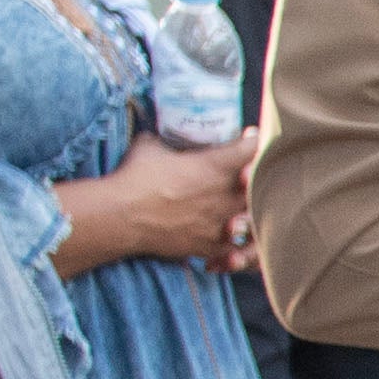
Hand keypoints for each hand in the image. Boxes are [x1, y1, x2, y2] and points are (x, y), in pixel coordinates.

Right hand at [61, 134, 254, 274]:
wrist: (120, 216)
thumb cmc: (134, 177)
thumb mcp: (150, 145)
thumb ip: (166, 139)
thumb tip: (165, 134)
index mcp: (215, 166)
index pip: (250, 149)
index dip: (252, 141)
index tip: (248, 137)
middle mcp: (224, 195)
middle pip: (258, 184)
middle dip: (253, 176)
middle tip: (244, 171)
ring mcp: (219, 222)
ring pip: (251, 216)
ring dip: (247, 207)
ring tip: (236, 203)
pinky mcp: (209, 244)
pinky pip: (234, 244)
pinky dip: (233, 238)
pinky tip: (226, 230)